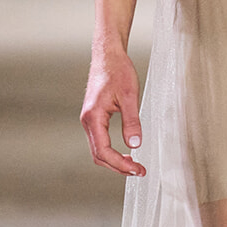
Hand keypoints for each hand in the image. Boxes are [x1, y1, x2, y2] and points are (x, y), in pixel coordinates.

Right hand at [80, 44, 145, 176]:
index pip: (104, 151)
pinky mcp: (93, 118)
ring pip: (98, 150)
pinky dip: (112, 152)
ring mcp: (89, 120)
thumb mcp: (130, 96)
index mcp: (93, 117)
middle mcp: (87, 121)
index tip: (137, 169)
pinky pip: (99, 141)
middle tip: (139, 171)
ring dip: (115, 161)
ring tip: (134, 166)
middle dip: (118, 167)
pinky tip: (125, 153)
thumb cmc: (117, 71)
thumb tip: (135, 145)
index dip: (120, 164)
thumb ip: (132, 122)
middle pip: (99, 155)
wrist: (108, 55)